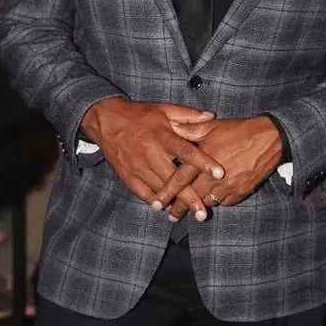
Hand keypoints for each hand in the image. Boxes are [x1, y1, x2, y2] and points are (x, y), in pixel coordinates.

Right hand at [81, 98, 224, 218]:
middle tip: (203, 213)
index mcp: (163, 137)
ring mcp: (139, 168)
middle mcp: (152, 155)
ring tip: (189, 215)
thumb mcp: (164, 109)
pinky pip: (143, 193)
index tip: (219, 173)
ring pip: (160, 190)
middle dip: (190, 197)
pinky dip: (155, 201)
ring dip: (174, 203)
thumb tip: (211, 116)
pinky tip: (165, 209)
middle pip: (175, 179)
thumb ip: (188, 115)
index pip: (188, 152)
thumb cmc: (139, 115)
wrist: (107, 121)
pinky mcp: (128, 176)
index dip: (204, 163)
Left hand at [152, 116, 282, 215]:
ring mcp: (228, 186)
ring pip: (207, 202)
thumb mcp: (213, 127)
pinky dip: (216, 201)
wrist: (270, 139)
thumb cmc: (240, 130)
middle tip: (169, 215)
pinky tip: (211, 200)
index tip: (155, 204)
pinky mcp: (240, 192)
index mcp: (203, 158)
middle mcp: (214, 176)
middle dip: (178, 208)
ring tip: (189, 211)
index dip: (166, 193)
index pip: (179, 179)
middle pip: (191, 197)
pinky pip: (224, 202)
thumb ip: (190, 130)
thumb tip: (173, 128)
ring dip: (198, 206)